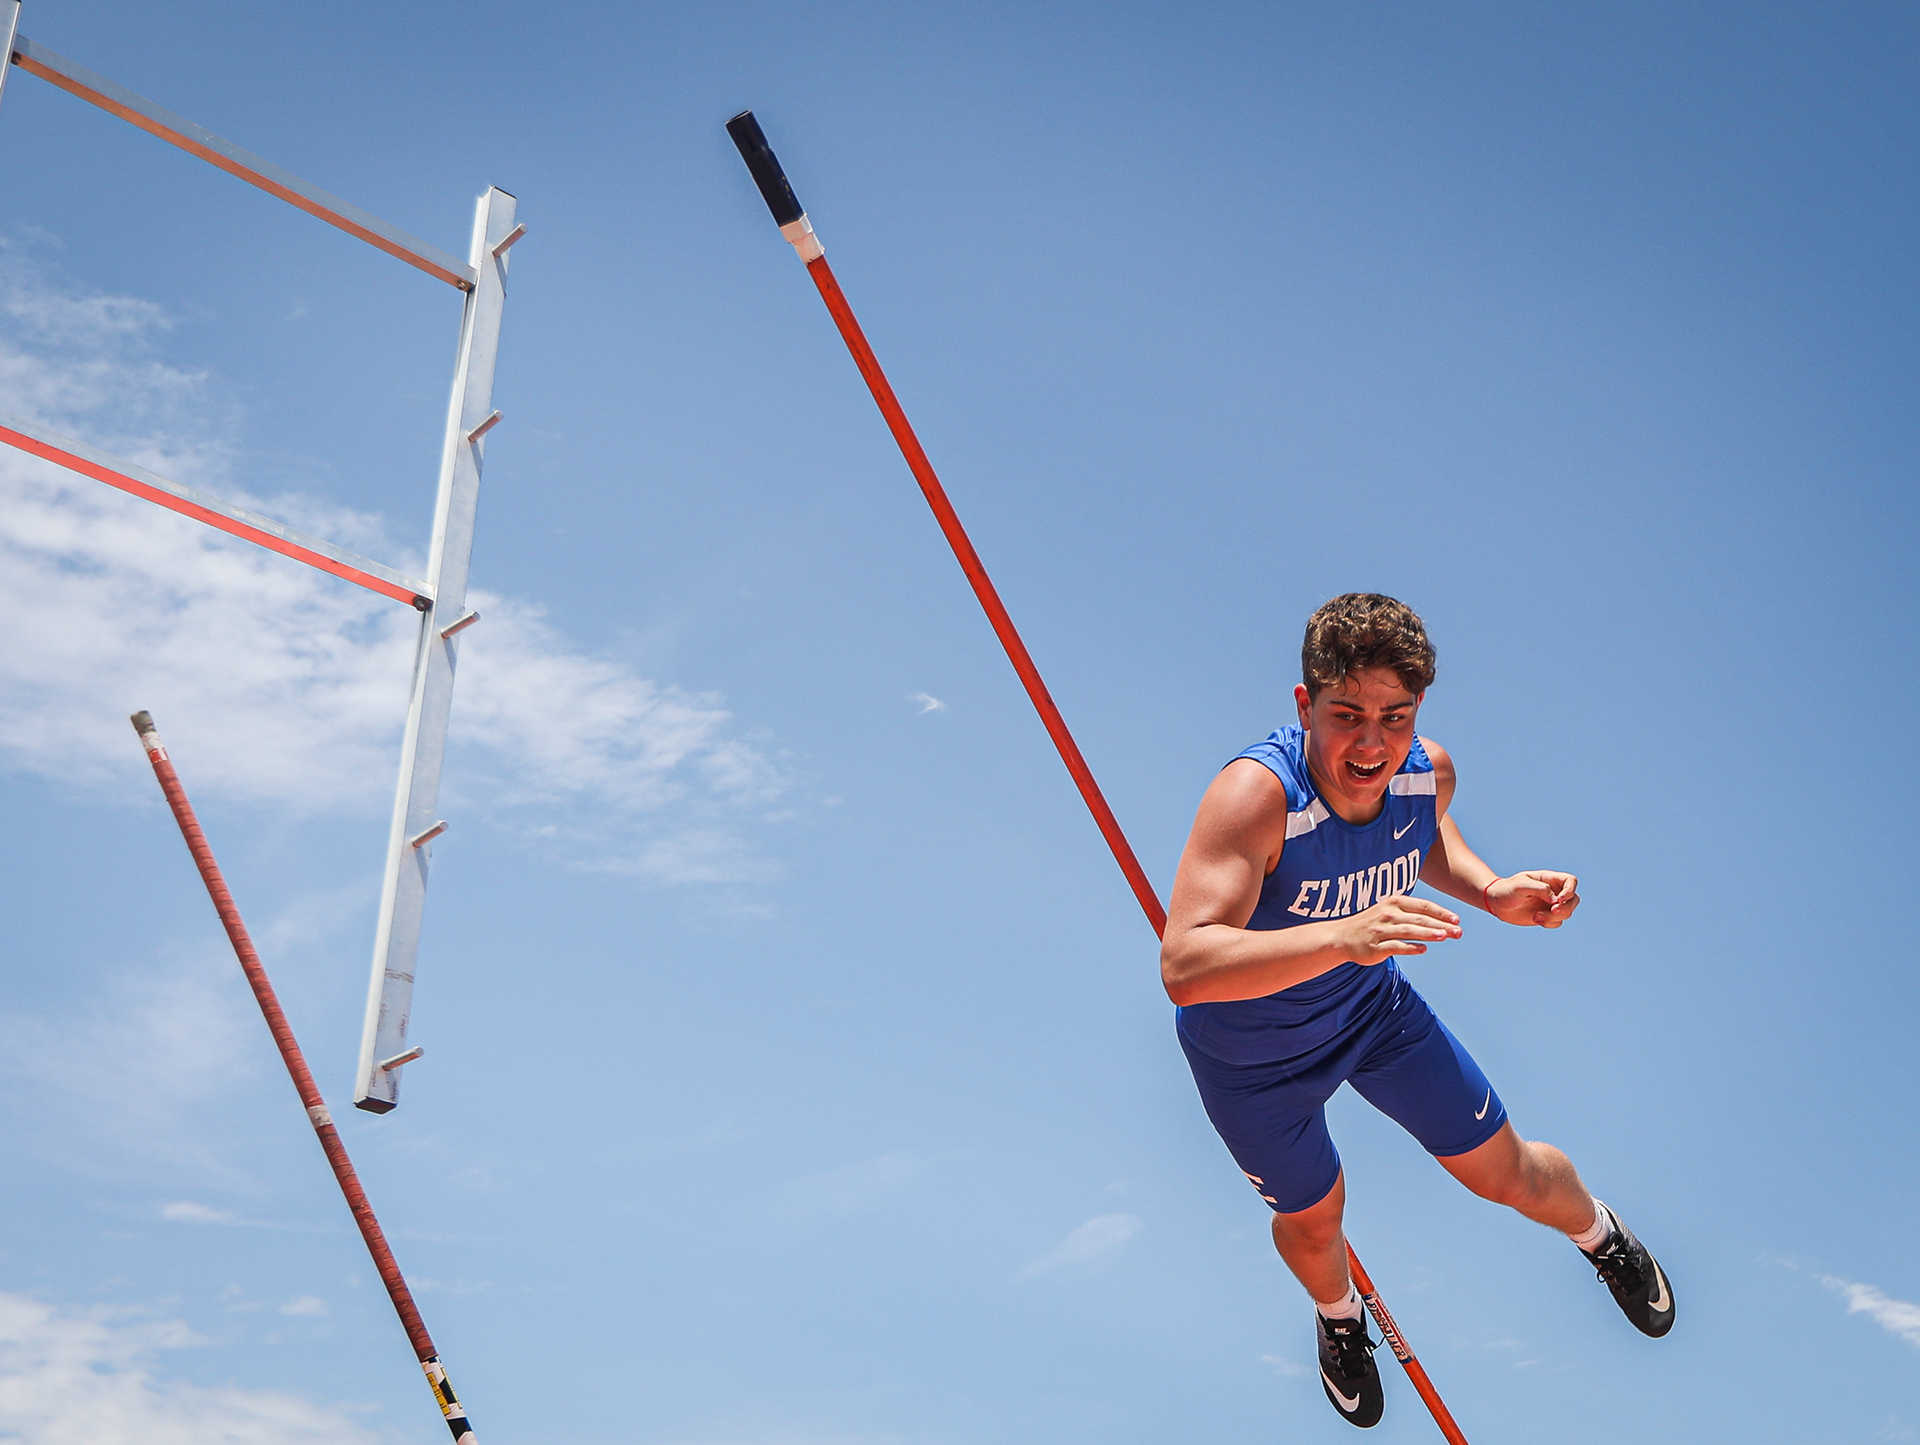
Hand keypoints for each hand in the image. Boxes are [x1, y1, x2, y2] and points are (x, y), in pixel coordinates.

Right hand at [1336, 895, 1462, 964]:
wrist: (1342, 937)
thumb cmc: (1373, 924)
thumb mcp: (1390, 911)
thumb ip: (1413, 914)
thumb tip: (1443, 922)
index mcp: (1394, 902)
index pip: (1422, 906)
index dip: (1441, 912)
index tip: (1456, 920)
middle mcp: (1387, 914)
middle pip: (1419, 919)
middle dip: (1440, 925)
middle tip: (1458, 932)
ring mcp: (1381, 931)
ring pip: (1409, 931)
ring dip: (1428, 934)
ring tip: (1445, 936)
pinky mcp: (1375, 947)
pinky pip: (1396, 946)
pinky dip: (1410, 947)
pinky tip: (1423, 949)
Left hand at [1485, 871, 1579, 927]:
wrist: (1496, 903)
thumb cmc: (1507, 890)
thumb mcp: (1521, 886)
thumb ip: (1540, 889)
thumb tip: (1556, 900)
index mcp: (1548, 879)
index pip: (1571, 881)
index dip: (1570, 891)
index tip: (1558, 900)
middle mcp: (1553, 891)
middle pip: (1574, 899)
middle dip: (1566, 908)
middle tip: (1552, 911)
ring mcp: (1550, 904)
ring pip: (1567, 913)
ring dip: (1554, 917)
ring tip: (1536, 916)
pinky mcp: (1546, 916)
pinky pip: (1557, 922)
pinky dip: (1549, 923)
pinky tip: (1535, 918)